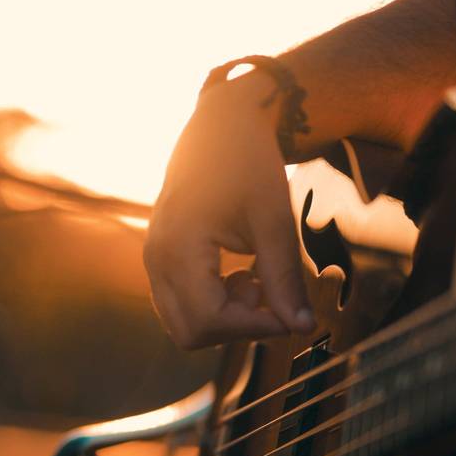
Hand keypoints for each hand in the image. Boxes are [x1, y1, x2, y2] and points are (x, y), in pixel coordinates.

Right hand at [143, 71, 315, 349]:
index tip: (291, 311)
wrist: (221, 122)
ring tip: (253, 276)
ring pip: (183, 323)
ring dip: (224, 315)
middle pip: (189, 333)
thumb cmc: (248, 162)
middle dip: (235, 326)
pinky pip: (181, 303)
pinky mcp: (160, 257)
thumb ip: (284, 279)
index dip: (255, 327)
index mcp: (178, 247)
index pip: (209, 322)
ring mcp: (153, 259)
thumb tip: (302, 328)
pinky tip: (239, 272)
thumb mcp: (274, 220)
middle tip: (267, 291)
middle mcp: (156, 258)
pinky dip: (213, 302)